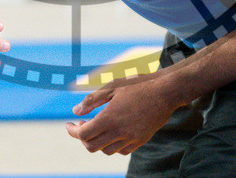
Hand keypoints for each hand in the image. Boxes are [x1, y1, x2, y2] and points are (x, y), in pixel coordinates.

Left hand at [65, 76, 179, 155]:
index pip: (84, 133)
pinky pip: (122, 150)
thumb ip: (92, 100)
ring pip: (106, 151)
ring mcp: (131, 138)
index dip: (73, 131)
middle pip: (92, 146)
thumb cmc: (138, 85)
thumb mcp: (112, 87)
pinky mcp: (141, 140)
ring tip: (97, 127)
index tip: (69, 124)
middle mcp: (119, 132)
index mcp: (110, 118)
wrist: (165, 92)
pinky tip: (112, 133)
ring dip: (97, 142)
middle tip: (82, 125)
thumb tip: (76, 111)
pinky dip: (112, 145)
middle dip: (83, 138)